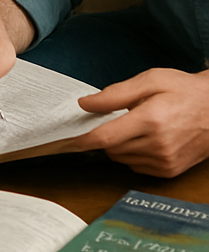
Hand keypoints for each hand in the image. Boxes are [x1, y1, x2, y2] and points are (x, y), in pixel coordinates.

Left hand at [73, 69, 208, 176]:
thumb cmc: (184, 91)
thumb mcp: (150, 81)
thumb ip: (115, 94)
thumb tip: (85, 104)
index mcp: (151, 121)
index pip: (105, 137)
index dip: (83, 139)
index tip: (67, 138)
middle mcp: (158, 145)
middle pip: (110, 149)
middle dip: (105, 134)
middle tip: (116, 117)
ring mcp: (165, 161)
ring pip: (122, 158)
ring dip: (119, 144)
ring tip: (137, 125)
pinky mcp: (170, 171)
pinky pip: (136, 166)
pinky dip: (133, 154)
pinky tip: (145, 138)